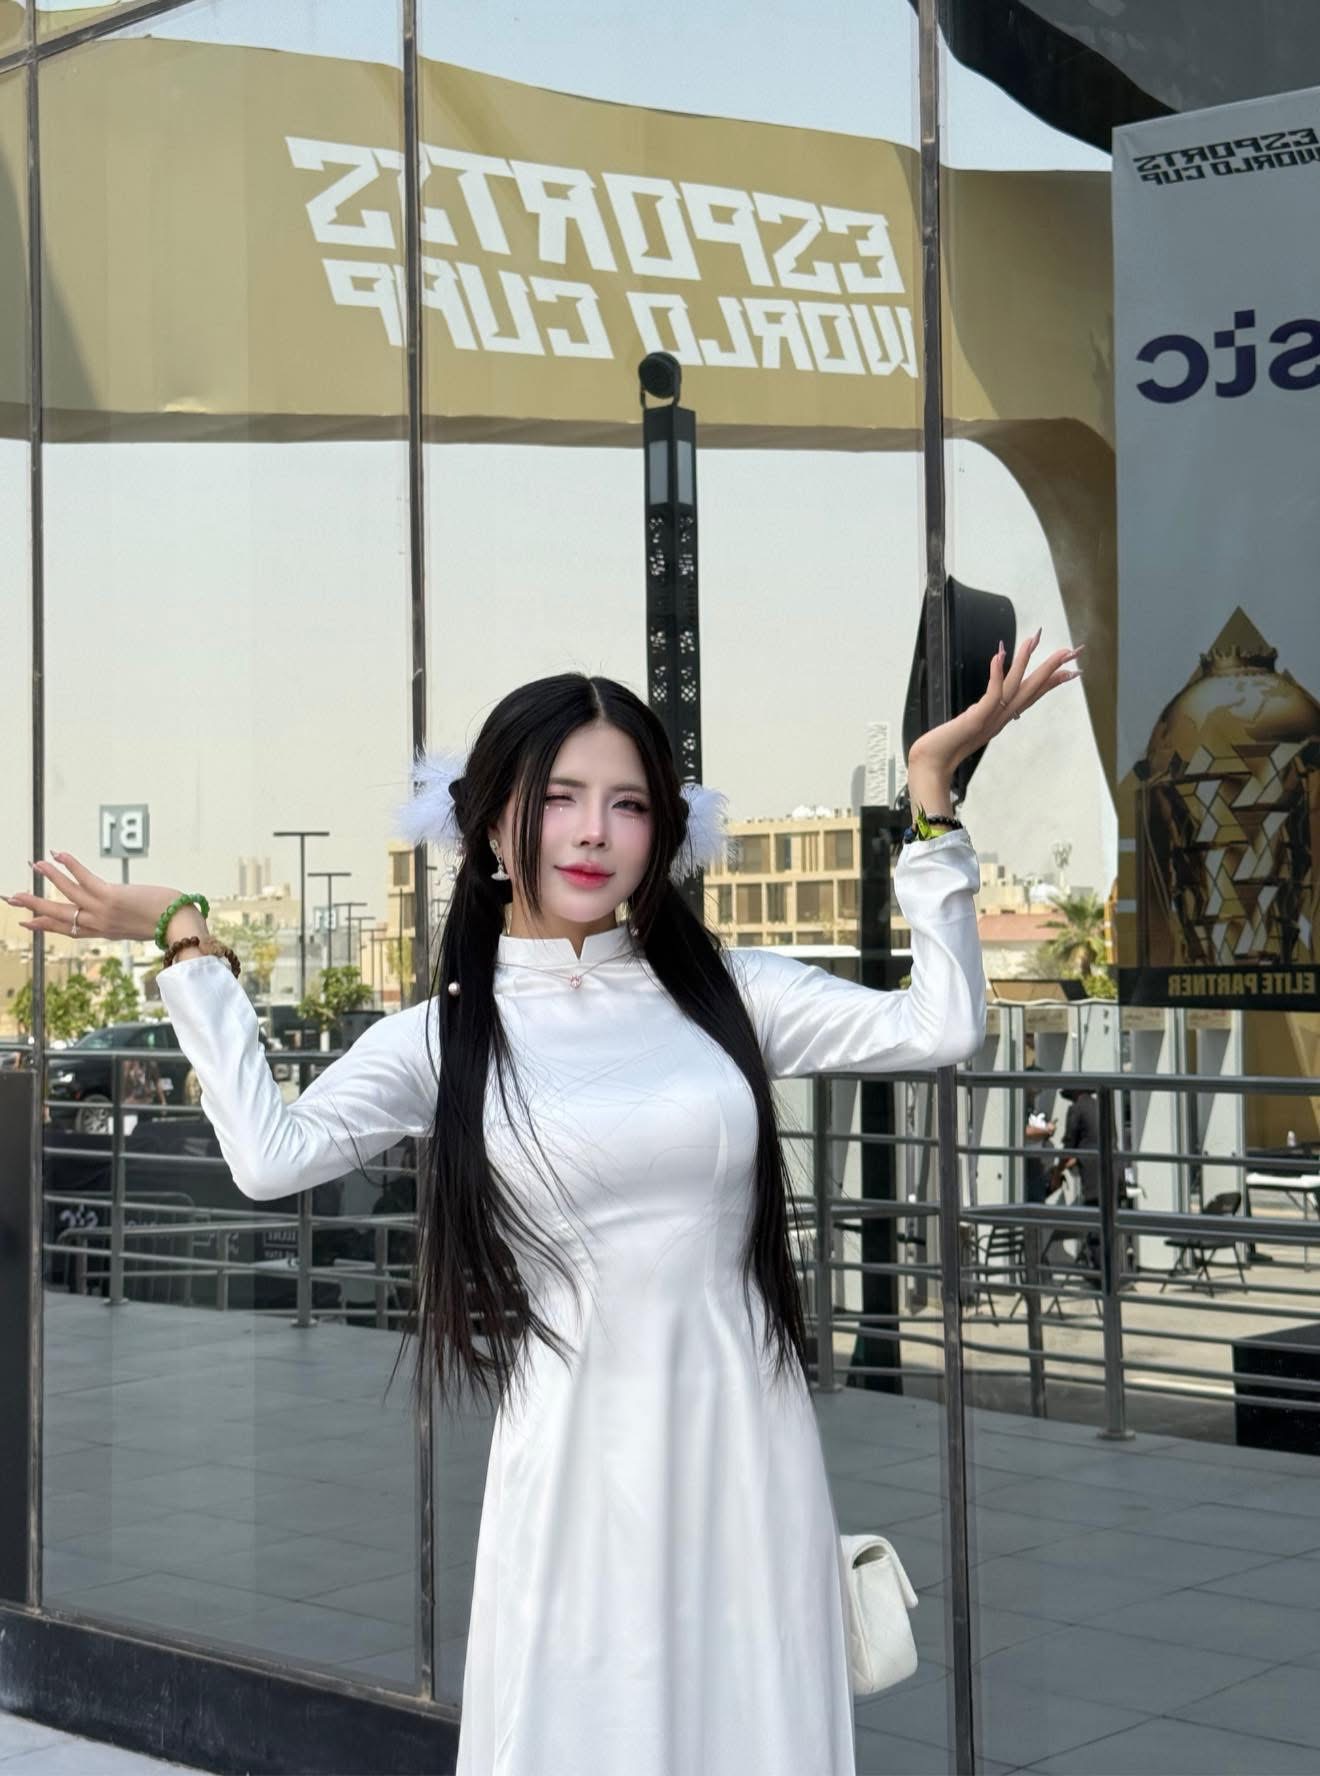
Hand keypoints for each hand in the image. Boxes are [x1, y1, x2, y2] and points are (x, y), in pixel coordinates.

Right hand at [4, 853, 184, 942]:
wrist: (179, 924)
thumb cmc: (164, 922)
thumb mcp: (135, 925)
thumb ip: (119, 920)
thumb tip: (115, 911)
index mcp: (102, 932)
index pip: (67, 929)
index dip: (44, 925)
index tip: (25, 922)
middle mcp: (98, 924)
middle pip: (58, 915)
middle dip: (33, 905)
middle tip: (11, 898)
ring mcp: (102, 911)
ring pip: (67, 893)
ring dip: (50, 877)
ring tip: (35, 864)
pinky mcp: (111, 897)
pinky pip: (85, 878)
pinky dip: (70, 865)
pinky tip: (59, 854)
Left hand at [906, 629, 1082, 811]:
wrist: (932, 763)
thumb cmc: (947, 745)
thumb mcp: (973, 725)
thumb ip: (983, 714)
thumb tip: (990, 707)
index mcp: (1002, 718)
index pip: (1031, 695)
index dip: (1051, 682)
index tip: (1071, 669)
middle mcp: (1001, 717)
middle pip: (1032, 689)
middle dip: (1052, 668)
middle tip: (1071, 651)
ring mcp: (991, 718)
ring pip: (1015, 686)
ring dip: (1025, 662)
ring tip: (1034, 640)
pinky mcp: (977, 718)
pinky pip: (991, 694)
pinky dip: (997, 675)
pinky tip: (999, 656)